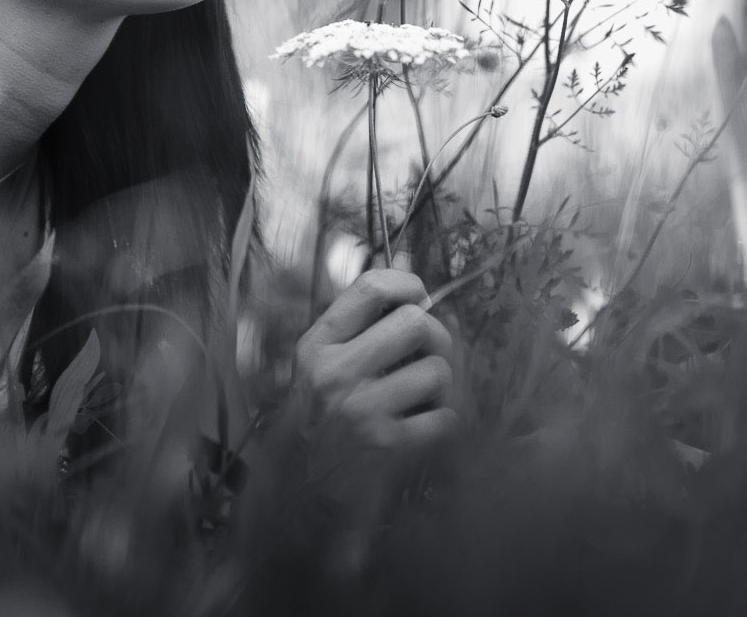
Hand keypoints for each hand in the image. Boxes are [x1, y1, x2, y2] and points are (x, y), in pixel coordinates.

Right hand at [292, 267, 458, 459]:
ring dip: (440, 385)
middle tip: (427, 353)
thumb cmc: (319, 415)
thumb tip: (405, 260)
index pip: (370, 288)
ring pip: (437, 371)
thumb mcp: (323, 360)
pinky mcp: (386, 448)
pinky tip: (422, 426)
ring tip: (421, 396)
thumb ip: (361, 316)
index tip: (418, 295)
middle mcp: (335, 374)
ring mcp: (361, 411)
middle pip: (415, 323)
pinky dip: (442, 421)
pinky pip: (445, 417)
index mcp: (319, 345)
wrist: (301, 487)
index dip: (407, 283)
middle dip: (435, 336)